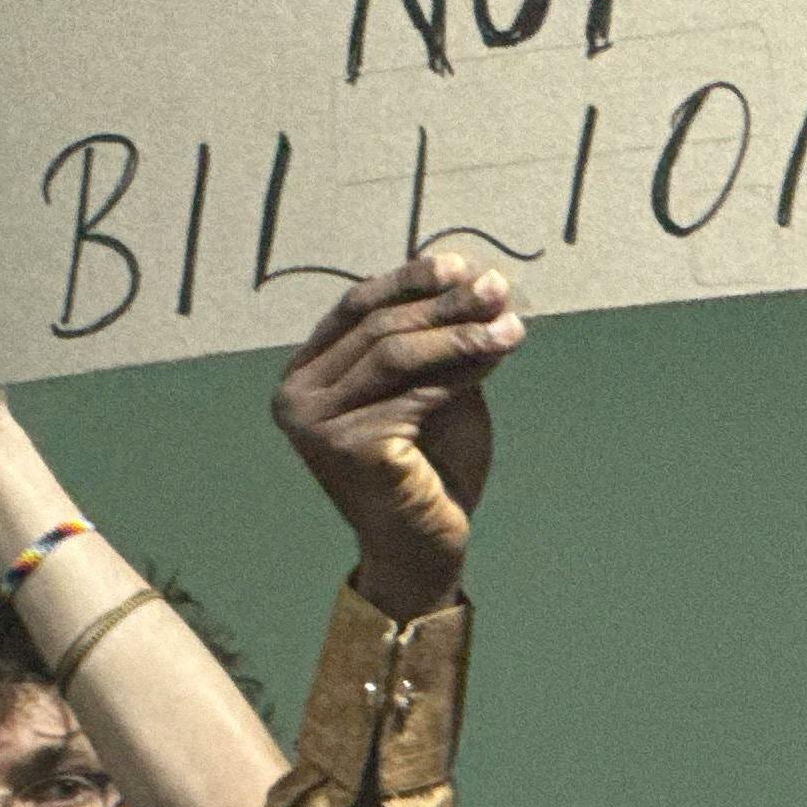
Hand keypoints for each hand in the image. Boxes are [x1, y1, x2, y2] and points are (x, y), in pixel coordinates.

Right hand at [267, 253, 516, 621]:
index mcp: (304, 375)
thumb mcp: (430, 385)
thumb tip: (470, 273)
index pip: (354, 307)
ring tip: (512, 327)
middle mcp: (294, 398)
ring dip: (460, 333)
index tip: (462, 265)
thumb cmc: (429, 463)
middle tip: (501, 291)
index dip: (408, 280)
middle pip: (378, 327)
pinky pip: (415, 393)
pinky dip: (463, 370)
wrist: (423, 542)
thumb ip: (436, 338)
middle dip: (446, 305)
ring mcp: (314, 425)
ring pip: (395, 353)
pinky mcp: (346, 447)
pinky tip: (498, 357)